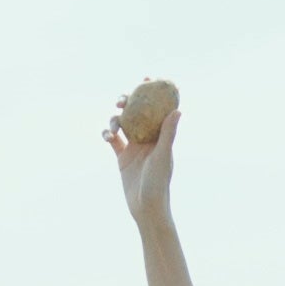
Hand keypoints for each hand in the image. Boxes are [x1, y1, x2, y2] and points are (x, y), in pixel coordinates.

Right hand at [103, 77, 181, 223]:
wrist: (146, 207)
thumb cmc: (159, 183)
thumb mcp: (162, 156)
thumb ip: (168, 133)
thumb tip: (178, 110)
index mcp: (160, 136)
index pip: (157, 109)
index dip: (152, 93)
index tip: (147, 78)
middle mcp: (147, 138)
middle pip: (137, 113)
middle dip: (128, 102)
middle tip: (122, 99)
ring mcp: (134, 147)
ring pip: (122, 124)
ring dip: (115, 119)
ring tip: (114, 125)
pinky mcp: (122, 157)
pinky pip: (112, 140)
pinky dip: (107, 134)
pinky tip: (107, 136)